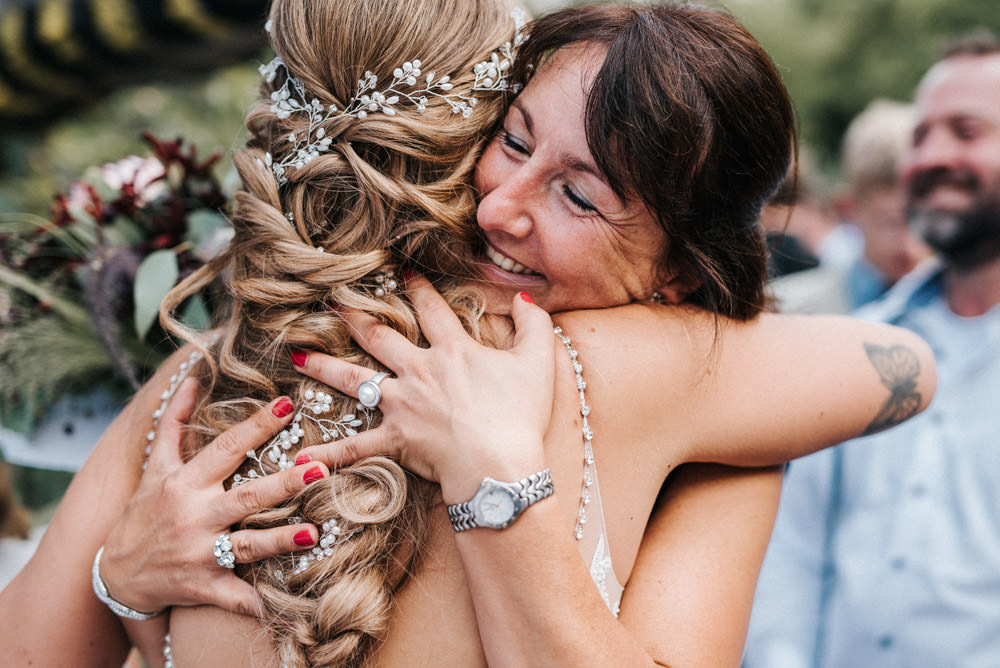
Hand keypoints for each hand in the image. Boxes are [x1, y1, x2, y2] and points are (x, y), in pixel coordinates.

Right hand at [98, 378, 331, 616]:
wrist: (114, 575)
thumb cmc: (143, 513)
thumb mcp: (154, 467)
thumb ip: (172, 423)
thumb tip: (191, 379)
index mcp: (184, 482)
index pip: (228, 448)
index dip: (258, 425)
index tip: (289, 405)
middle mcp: (193, 515)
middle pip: (246, 496)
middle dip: (284, 483)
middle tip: (320, 468)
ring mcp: (198, 553)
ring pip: (245, 545)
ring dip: (279, 540)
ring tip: (313, 531)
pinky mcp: (202, 586)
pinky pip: (233, 597)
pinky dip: (254, 603)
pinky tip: (283, 604)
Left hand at [293, 277, 555, 500]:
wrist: (499, 466)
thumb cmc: (521, 415)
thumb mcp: (539, 361)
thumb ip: (534, 322)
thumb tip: (524, 296)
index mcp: (452, 351)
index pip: (431, 309)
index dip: (417, 287)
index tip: (401, 270)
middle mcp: (419, 371)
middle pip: (379, 337)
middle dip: (355, 316)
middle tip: (332, 302)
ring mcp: (401, 405)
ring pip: (353, 380)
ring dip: (323, 366)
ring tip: (297, 355)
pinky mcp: (394, 439)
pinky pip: (354, 447)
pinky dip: (328, 453)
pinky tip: (299, 455)